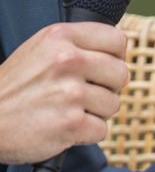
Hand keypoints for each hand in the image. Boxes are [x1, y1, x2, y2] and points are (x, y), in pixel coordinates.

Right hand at [0, 22, 128, 163]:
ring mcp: (71, 93)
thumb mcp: (39, 50)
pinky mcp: (72, 123)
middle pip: (121, 74)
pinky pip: (102, 130)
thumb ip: (76, 47)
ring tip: (67, 110)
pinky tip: (64, 126)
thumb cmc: (15, 89)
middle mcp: (67, 60)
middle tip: (81, 94)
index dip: (115, 58)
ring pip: (113, 104)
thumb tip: (118, 55)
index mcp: (59, 37)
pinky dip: (86, 134)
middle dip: (107, 88)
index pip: (117, 40)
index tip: (102, 69)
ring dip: (95, 113)